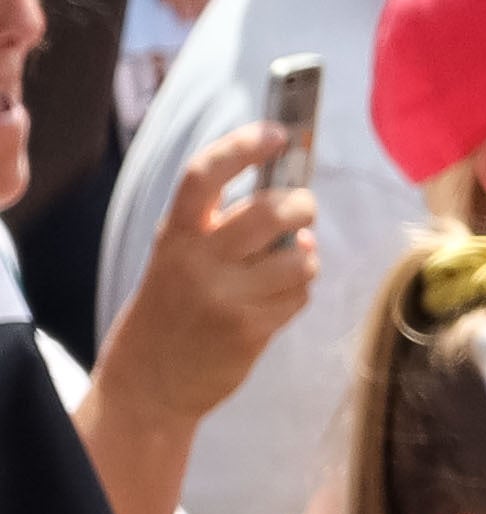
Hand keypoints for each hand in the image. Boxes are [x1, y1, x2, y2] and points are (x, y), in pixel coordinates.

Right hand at [96, 125, 316, 420]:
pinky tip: (276, 302)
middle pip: (270, 213)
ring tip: (291, 266)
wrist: (150, 380)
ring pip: (300, 259)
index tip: (278, 133)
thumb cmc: (172, 309)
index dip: (243, 148)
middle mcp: (198, 260)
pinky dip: (299, 293)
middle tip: (303, 210)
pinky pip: (299, 297)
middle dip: (302, 206)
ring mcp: (225, 296)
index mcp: (175, 234)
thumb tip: (292, 206)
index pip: (204, 175)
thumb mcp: (177, 258)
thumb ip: (221, 230)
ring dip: (308, 259)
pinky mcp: (250, 329)